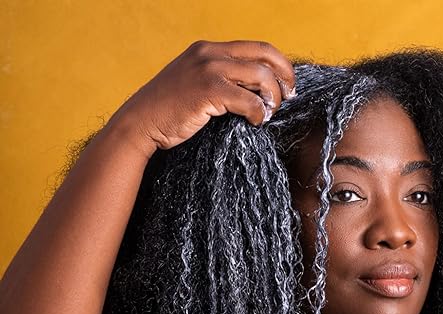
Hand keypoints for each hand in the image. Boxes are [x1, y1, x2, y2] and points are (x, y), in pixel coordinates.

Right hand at [108, 40, 295, 156]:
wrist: (141, 123)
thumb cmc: (170, 113)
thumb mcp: (195, 86)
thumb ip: (220, 81)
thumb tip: (255, 93)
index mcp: (208, 49)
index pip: (257, 47)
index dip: (279, 65)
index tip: (286, 86)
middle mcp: (210, 53)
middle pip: (265, 55)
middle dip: (284, 76)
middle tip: (288, 98)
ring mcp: (209, 69)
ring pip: (261, 76)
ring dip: (272, 98)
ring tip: (268, 114)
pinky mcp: (209, 90)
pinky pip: (249, 100)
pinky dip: (259, 113)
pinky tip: (256, 123)